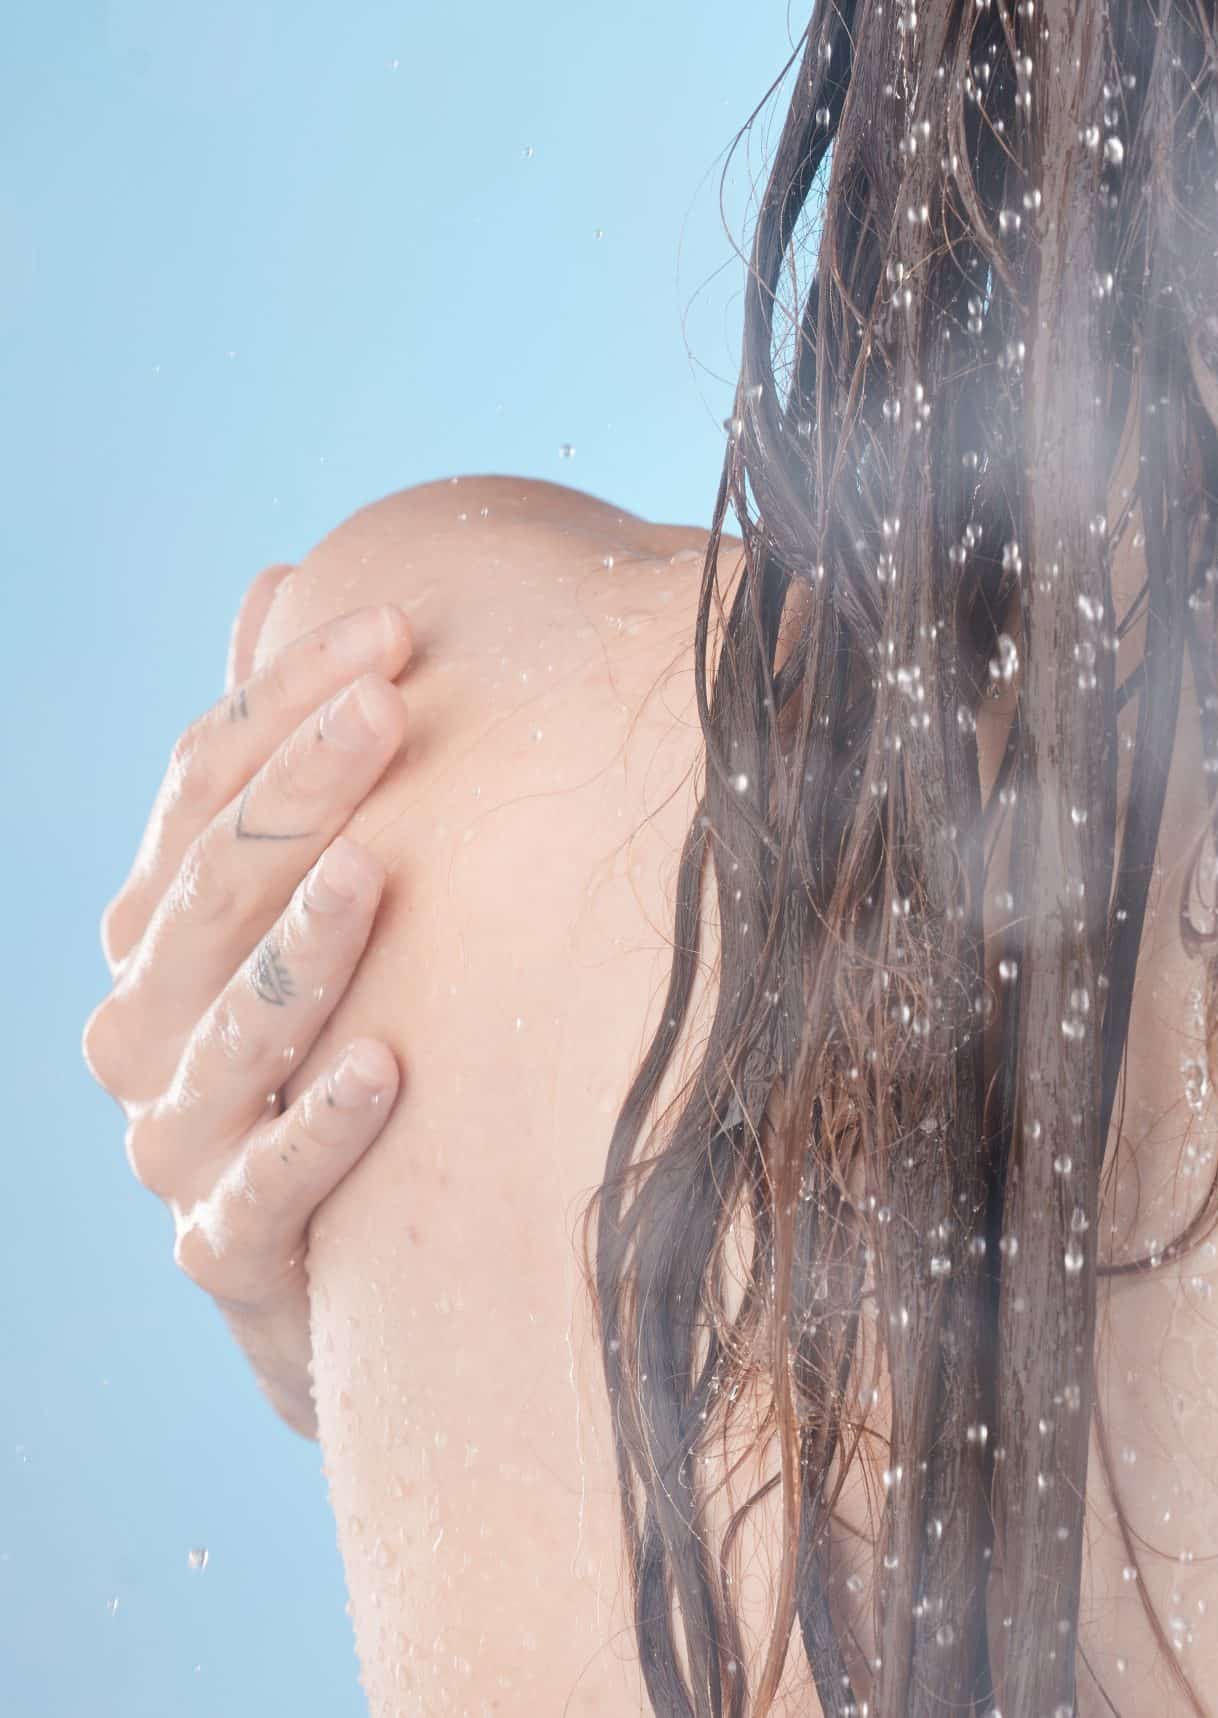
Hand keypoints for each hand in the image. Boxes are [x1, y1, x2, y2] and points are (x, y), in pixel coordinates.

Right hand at [81, 565, 413, 1434]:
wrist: (345, 1274)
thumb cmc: (340, 1049)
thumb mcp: (311, 896)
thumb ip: (284, 757)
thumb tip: (278, 580)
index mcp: (160, 929)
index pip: (201, 790)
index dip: (284, 704)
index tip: (396, 630)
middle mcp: (148, 1027)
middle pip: (212, 889)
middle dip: (299, 791)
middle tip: (389, 707)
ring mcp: (180, 1142)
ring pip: (234, 1028)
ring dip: (304, 946)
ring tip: (377, 871)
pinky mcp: (232, 1252)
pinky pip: (269, 1186)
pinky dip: (322, 1127)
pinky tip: (390, 1068)